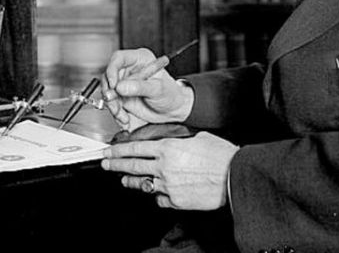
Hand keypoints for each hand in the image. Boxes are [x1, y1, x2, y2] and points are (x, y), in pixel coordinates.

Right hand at [101, 48, 193, 131]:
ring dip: (112, 104)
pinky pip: (111, 103)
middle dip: (109, 90)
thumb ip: (140, 87)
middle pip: (109, 75)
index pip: (119, 58)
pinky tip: (124, 118)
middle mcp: (129, 70)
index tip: (113, 84)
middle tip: (112, 101)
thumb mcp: (158, 89)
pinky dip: (115, 112)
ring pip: (108, 90)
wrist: (172, 111)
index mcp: (139, 59)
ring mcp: (124, 84)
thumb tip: (121, 86)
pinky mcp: (122, 96)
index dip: (112, 69)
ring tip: (121, 114)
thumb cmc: (171, 94)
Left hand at [101, 132, 239, 209]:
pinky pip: (160, 198)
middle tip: (104, 164)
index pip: (135, 148)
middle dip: (115, 165)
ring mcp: (168, 185)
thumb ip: (180, 142)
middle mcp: (164, 166)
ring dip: (131, 181)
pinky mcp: (176, 201)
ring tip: (124, 179)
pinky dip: (157, 194)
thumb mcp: (197, 138)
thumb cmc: (220, 155)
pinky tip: (156, 191)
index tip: (108, 150)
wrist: (233, 175)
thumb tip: (175, 143)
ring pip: (143, 183)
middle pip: (133, 165)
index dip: (119, 150)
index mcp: (168, 148)